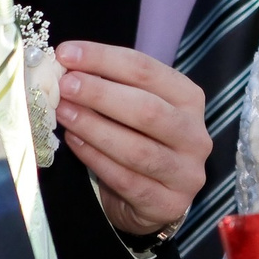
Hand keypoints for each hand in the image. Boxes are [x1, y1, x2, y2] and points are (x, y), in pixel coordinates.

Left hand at [53, 41, 210, 235]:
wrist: (154, 201)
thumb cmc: (140, 142)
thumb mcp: (134, 109)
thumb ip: (111, 88)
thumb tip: (67, 66)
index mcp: (189, 100)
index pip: (147, 71)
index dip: (104, 59)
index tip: (67, 53)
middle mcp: (195, 134)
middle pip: (148, 109)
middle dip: (101, 94)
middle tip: (64, 85)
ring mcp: (186, 172)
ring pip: (137, 148)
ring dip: (95, 128)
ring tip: (63, 113)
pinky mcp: (169, 204)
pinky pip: (127, 180)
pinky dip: (96, 159)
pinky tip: (74, 143)